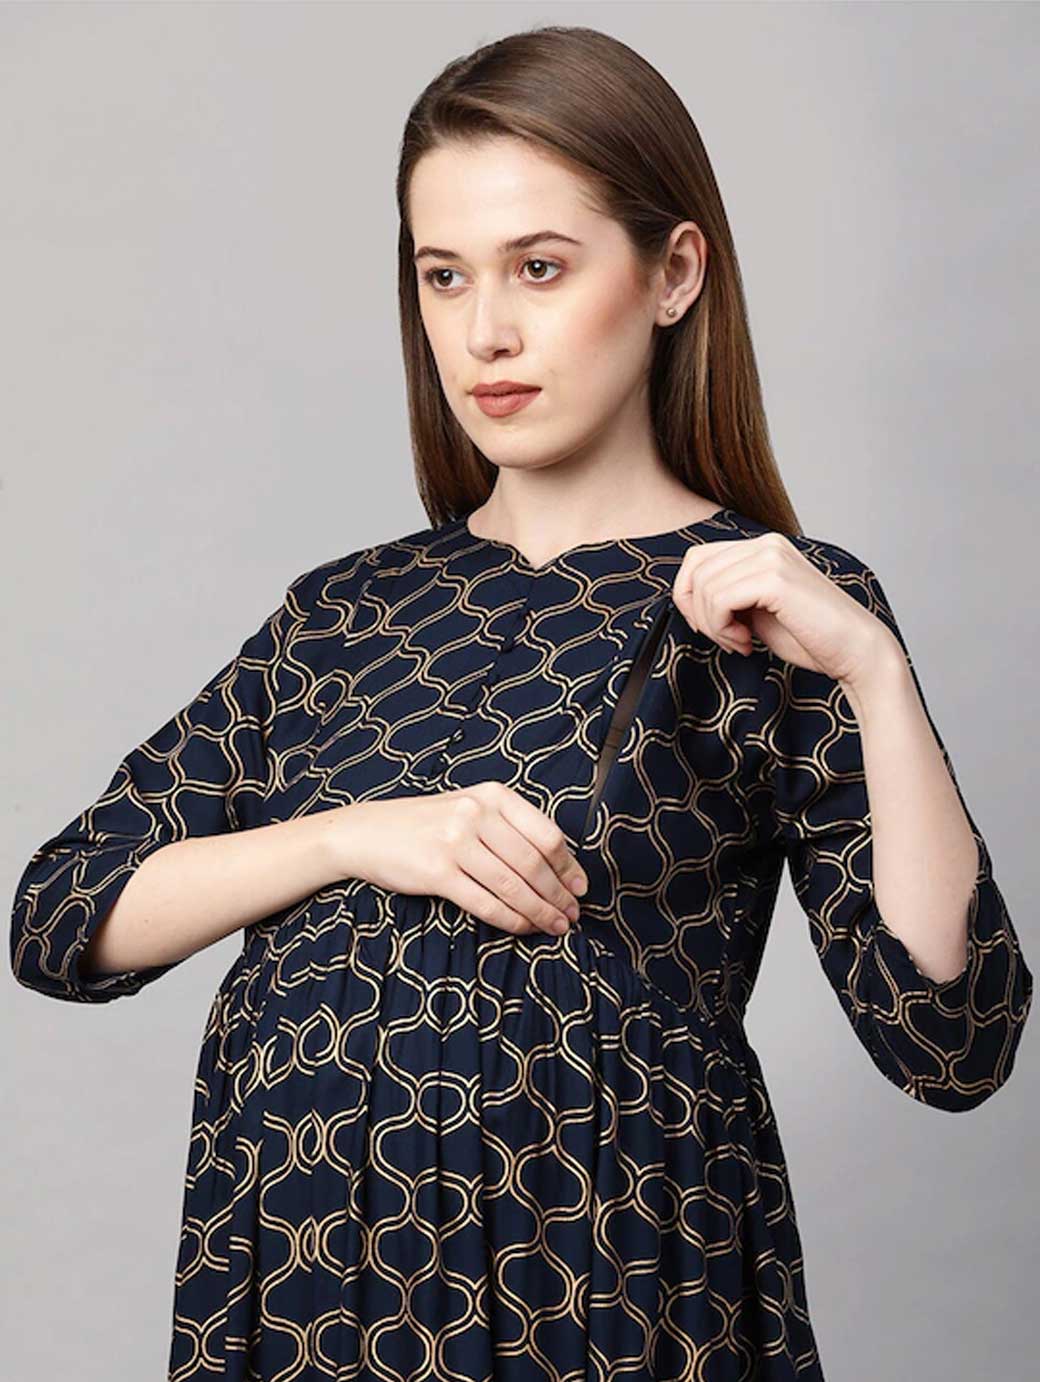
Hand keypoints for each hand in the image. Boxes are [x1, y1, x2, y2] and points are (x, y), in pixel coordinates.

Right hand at [335, 783, 588, 937]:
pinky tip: (523, 928)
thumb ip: (510, 828)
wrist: (367, 833)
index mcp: (492, 795)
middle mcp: (476, 814)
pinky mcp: (437, 872)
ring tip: (555, 926)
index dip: (569, 866)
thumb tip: (560, 868)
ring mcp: (455, 842)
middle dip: (558, 895)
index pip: (546, 834)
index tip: (580, 888)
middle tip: (572, 915)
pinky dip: (511, 920)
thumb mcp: (470, 809)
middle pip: (534, 863)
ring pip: (513, 885)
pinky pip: (486, 903)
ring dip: (540, 911)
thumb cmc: (427, 825)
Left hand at [671, 531, 896, 685]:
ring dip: (712, 624)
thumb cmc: (809, 636)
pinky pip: (718, 598)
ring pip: (703, 586)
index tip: (712, 627)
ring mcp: (771, 556)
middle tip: (727, 639)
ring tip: (740, 642)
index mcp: (763, 547)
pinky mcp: (774, 578)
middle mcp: (766, 544)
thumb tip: (687, 595)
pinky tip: (746, 642)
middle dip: (698, 612)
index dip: (689, 596)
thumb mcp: (757, 610)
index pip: (698, 558)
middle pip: (695, 569)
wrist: (854, 651)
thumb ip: (728, 594)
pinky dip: (720, 627)